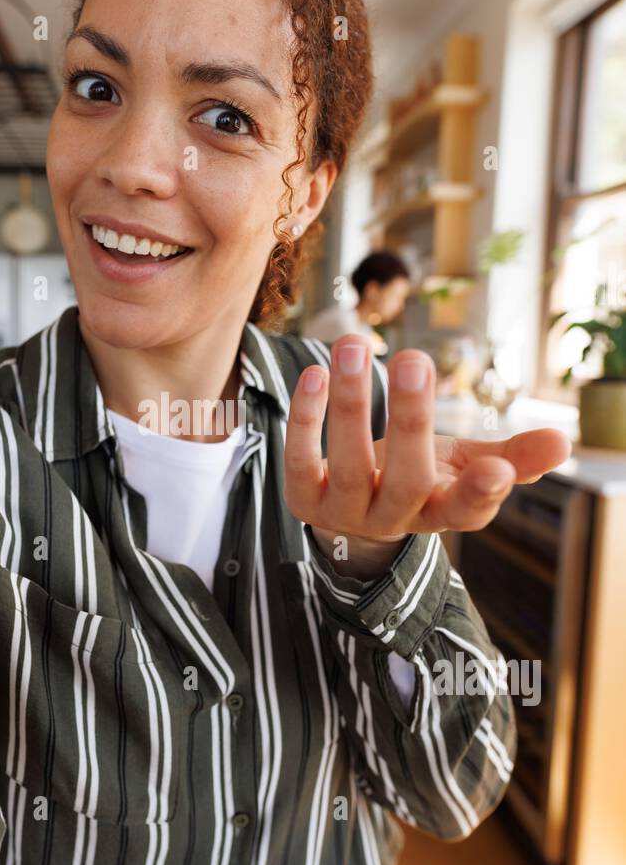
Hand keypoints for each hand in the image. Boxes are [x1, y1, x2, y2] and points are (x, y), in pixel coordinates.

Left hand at [285, 336, 571, 560]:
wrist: (355, 510)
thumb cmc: (424, 475)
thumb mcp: (468, 464)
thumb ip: (516, 455)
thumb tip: (565, 441)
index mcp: (444, 512)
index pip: (468, 511)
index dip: (481, 493)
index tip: (498, 469)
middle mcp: (394, 519)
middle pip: (406, 480)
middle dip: (410, 420)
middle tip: (416, 358)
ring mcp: (345, 514)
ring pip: (348, 465)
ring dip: (350, 403)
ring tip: (354, 345)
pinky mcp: (303, 500)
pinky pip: (299, 460)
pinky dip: (305, 418)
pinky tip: (314, 374)